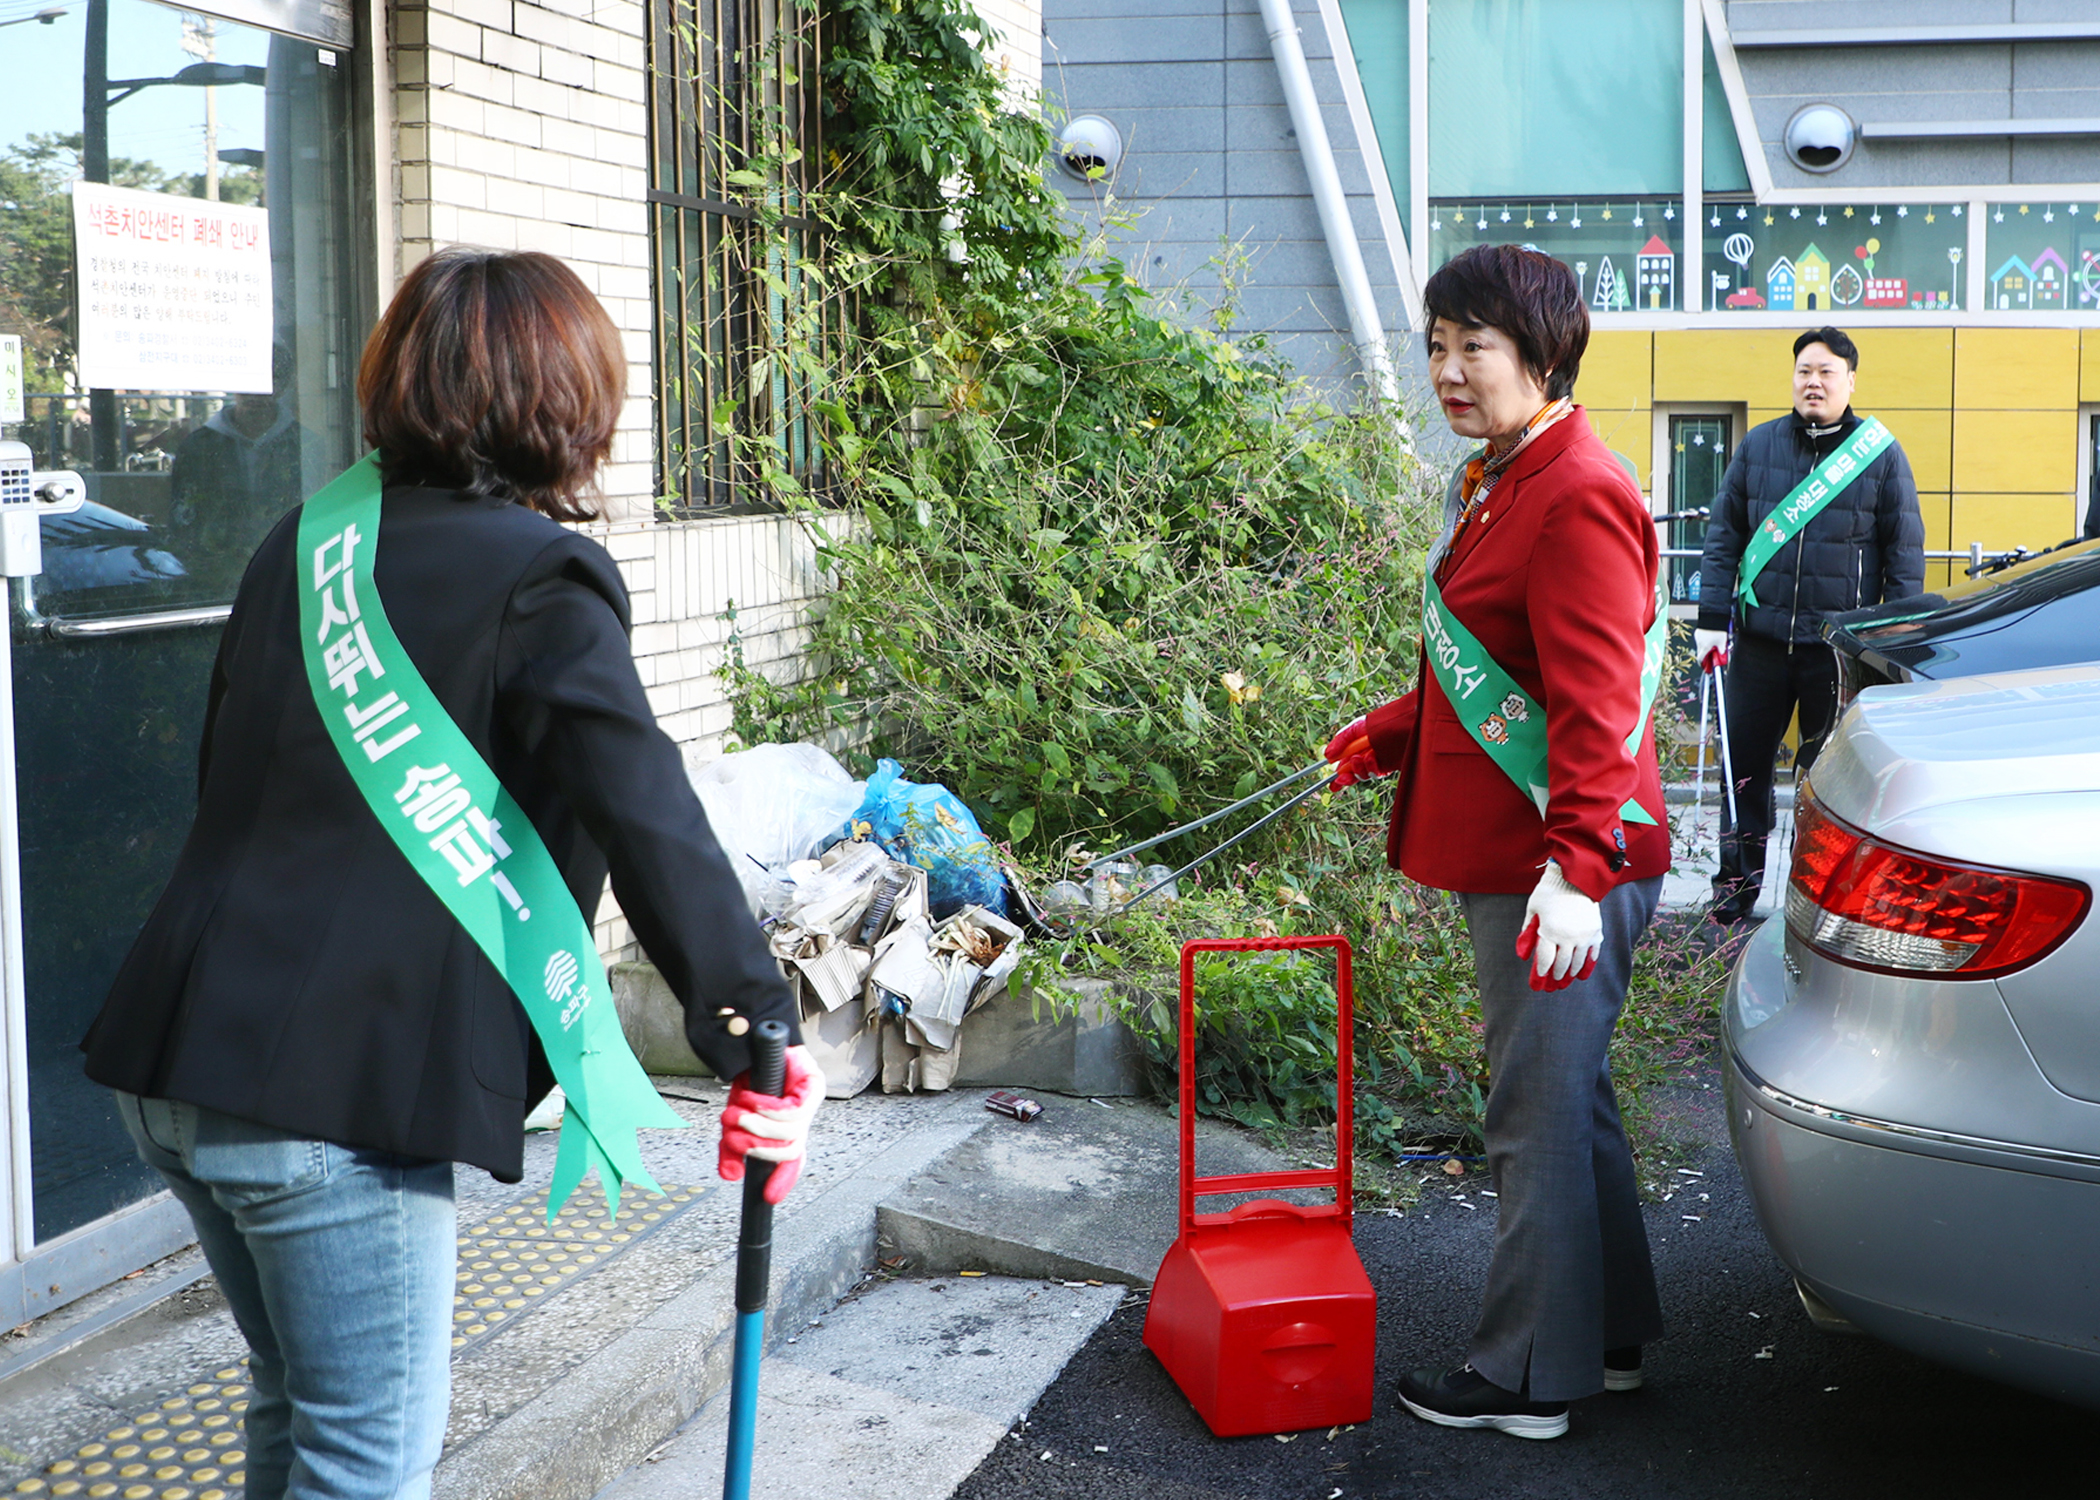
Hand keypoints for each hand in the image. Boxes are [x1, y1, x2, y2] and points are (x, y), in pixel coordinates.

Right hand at [718, 1043, 824, 1204]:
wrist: (756, 1039)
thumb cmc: (752, 1077)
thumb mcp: (736, 1116)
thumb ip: (732, 1147)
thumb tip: (730, 1175)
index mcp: (789, 1129)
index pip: (792, 1161)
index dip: (783, 1180)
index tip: (769, 1196)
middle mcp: (804, 1118)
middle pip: (790, 1150)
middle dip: (757, 1147)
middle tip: (733, 1137)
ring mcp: (812, 1101)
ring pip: (789, 1132)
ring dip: (757, 1126)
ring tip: (737, 1113)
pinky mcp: (813, 1084)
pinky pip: (791, 1109)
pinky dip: (766, 1108)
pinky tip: (752, 1099)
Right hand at [1324, 715, 1380, 789]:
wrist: (1400, 724)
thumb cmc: (1378, 723)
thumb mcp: (1354, 729)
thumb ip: (1340, 741)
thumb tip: (1327, 756)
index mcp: (1356, 748)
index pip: (1345, 764)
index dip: (1339, 775)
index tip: (1333, 784)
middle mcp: (1366, 757)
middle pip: (1353, 774)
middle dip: (1346, 778)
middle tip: (1341, 779)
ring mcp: (1376, 763)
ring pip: (1362, 775)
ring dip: (1357, 769)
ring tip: (1357, 758)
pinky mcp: (1387, 767)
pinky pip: (1375, 774)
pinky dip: (1370, 767)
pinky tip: (1370, 757)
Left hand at [1517, 861, 1602, 991]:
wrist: (1574, 877)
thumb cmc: (1548, 892)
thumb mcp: (1532, 909)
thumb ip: (1528, 932)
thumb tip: (1523, 955)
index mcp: (1549, 931)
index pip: (1545, 960)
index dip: (1541, 973)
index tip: (1538, 982)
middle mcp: (1568, 936)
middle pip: (1562, 964)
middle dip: (1556, 976)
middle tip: (1553, 985)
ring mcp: (1584, 935)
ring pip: (1578, 961)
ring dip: (1571, 973)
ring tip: (1566, 981)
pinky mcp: (1596, 931)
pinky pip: (1593, 953)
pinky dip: (1588, 965)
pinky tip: (1583, 975)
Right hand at [1694, 628, 1728, 670]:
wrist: (1714, 617)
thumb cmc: (1718, 629)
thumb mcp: (1723, 642)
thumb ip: (1722, 651)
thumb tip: (1722, 656)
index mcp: (1704, 647)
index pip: (1700, 660)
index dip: (1703, 665)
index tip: (1707, 668)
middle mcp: (1699, 643)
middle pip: (1701, 653)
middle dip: (1707, 656)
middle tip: (1713, 656)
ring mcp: (1698, 637)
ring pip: (1701, 646)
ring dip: (1707, 648)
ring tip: (1715, 644)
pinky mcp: (1698, 632)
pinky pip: (1701, 640)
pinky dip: (1706, 641)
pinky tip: (1712, 638)